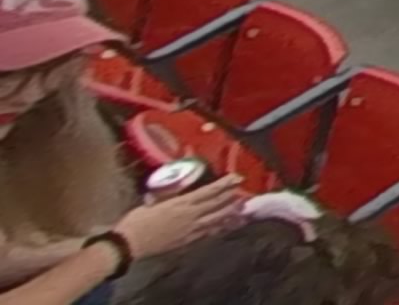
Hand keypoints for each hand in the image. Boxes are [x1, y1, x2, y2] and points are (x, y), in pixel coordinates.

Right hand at [112, 174, 245, 259]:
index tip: (237, 178)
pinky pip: (208, 233)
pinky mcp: (187, 241)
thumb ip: (165, 196)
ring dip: (231, 214)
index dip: (224, 184)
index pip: (208, 192)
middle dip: (232, 197)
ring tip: (245, 210)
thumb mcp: (151, 202)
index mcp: (181, 203)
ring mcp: (190, 230)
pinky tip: (228, 227)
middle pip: (216, 205)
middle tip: (246, 192)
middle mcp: (190, 215)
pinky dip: (220, 229)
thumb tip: (169, 188)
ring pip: (216, 220)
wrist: (129, 244)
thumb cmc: (136, 221)